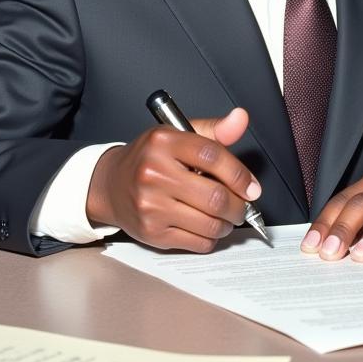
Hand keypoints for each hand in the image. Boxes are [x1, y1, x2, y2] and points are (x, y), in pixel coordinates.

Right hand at [86, 108, 261, 252]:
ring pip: (209, 223)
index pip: (213, 156)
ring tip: (227, 216)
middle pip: (215, 196)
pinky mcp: (151, 232)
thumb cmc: (150, 158)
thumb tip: (241, 118)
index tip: (251, 186)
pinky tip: (208, 227)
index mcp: (163, 141)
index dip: (239, 174)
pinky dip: (211, 238)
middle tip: (243, 204)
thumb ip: (214, 130)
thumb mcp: (178, 135)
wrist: (111, 184)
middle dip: (238, 205)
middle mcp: (154, 172)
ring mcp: (151, 205)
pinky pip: (197, 242)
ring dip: (227, 223)